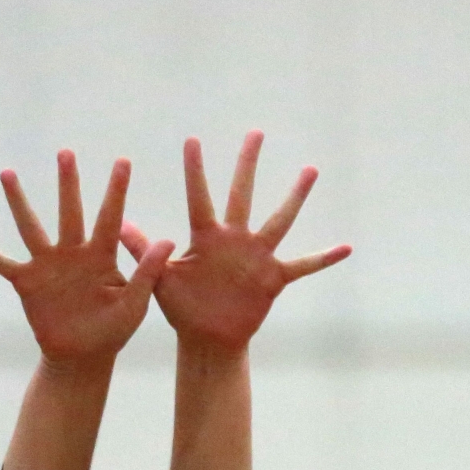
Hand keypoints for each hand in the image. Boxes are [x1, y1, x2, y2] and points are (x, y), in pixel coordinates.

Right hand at [0, 152, 173, 365]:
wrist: (86, 354)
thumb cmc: (114, 329)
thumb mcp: (136, 301)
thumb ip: (148, 271)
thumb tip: (169, 240)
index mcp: (103, 255)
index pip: (111, 216)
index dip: (117, 190)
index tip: (123, 161)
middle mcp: (74, 252)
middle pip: (70, 211)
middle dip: (68, 183)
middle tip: (66, 152)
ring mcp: (48, 265)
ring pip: (31, 226)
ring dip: (20, 201)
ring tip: (9, 173)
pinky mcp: (27, 282)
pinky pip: (0, 262)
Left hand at [120, 130, 351, 352]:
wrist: (207, 337)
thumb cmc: (183, 308)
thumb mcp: (161, 279)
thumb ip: (144, 251)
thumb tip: (123, 223)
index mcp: (205, 237)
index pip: (198, 196)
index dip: (194, 170)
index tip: (192, 140)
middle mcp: (234, 239)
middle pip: (241, 194)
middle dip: (246, 164)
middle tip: (255, 133)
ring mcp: (257, 256)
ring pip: (278, 220)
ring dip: (294, 196)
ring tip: (309, 170)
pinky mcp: (273, 277)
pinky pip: (304, 265)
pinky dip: (324, 258)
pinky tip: (346, 247)